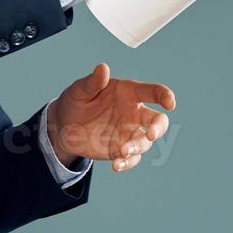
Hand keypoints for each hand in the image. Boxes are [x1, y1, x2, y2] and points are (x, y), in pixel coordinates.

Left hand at [46, 63, 174, 172]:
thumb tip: (103, 68)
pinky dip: (128, 163)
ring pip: (145, 141)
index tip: (170, 103)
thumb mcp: (79, 90)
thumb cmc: (75, 101)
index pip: (151, 92)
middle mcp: (133, 113)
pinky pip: (132, 158)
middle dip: (158, 127)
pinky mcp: (121, 149)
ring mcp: (129, 133)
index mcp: (128, 93)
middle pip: (157, 120)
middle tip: (151, 134)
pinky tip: (117, 165)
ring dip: (138, 147)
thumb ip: (93, 82)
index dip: (164, 96)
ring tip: (122, 152)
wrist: (63, 126)